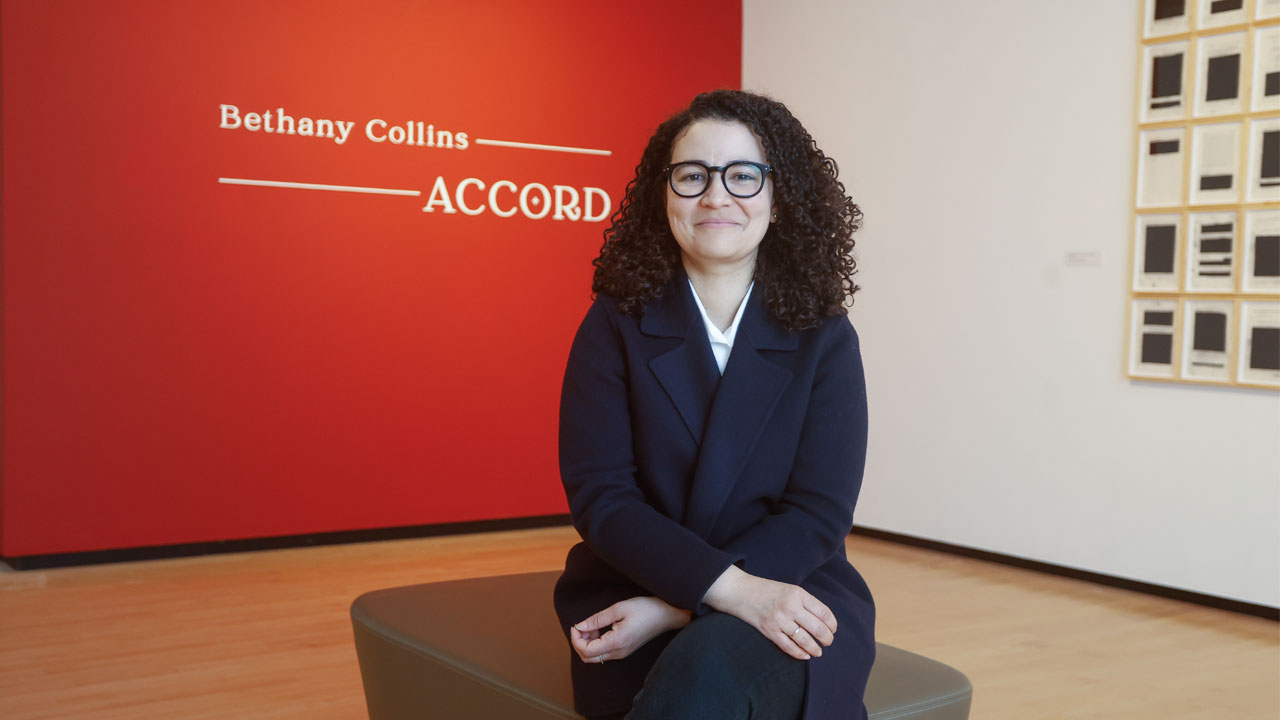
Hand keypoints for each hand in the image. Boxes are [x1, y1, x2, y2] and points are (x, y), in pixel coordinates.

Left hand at [570, 596, 690, 663]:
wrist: (667, 614)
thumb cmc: (646, 609)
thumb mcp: (619, 609)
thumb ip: (597, 619)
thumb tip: (579, 626)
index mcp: (616, 643)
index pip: (586, 651)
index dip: (576, 639)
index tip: (576, 625)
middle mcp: (618, 653)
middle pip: (588, 658)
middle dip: (579, 643)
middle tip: (581, 626)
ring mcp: (622, 653)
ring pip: (595, 657)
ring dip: (587, 643)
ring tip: (591, 626)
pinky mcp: (624, 651)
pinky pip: (604, 653)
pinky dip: (596, 644)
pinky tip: (599, 629)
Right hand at [701, 565, 836, 659]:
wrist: (739, 591)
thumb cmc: (766, 590)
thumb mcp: (789, 589)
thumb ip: (805, 602)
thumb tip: (823, 621)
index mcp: (798, 593)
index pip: (824, 612)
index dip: (832, 624)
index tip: (833, 630)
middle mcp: (790, 606)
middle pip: (817, 628)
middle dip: (827, 638)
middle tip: (828, 642)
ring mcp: (779, 619)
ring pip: (804, 639)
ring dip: (815, 648)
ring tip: (818, 652)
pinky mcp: (769, 630)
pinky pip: (789, 646)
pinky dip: (799, 653)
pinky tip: (805, 655)